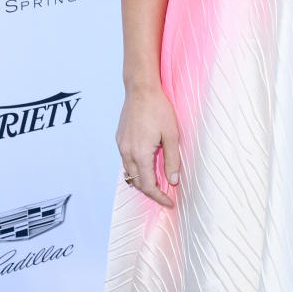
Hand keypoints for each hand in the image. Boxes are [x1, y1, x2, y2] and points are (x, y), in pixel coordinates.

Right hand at [116, 83, 180, 207]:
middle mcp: (127, 152)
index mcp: (140, 154)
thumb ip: (172, 160)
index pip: (148, 185)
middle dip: (150, 191)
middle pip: (136, 182)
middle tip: (165, 194)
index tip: (170, 202)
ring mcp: (121, 145)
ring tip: (157, 181)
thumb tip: (173, 180)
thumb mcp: (172, 135)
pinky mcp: (119, 139)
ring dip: (142, 180)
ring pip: (129, 172)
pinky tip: (147, 164)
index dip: (159, 197)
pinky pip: (126, 160)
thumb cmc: (159, 109)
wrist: (141, 89)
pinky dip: (136, 168)